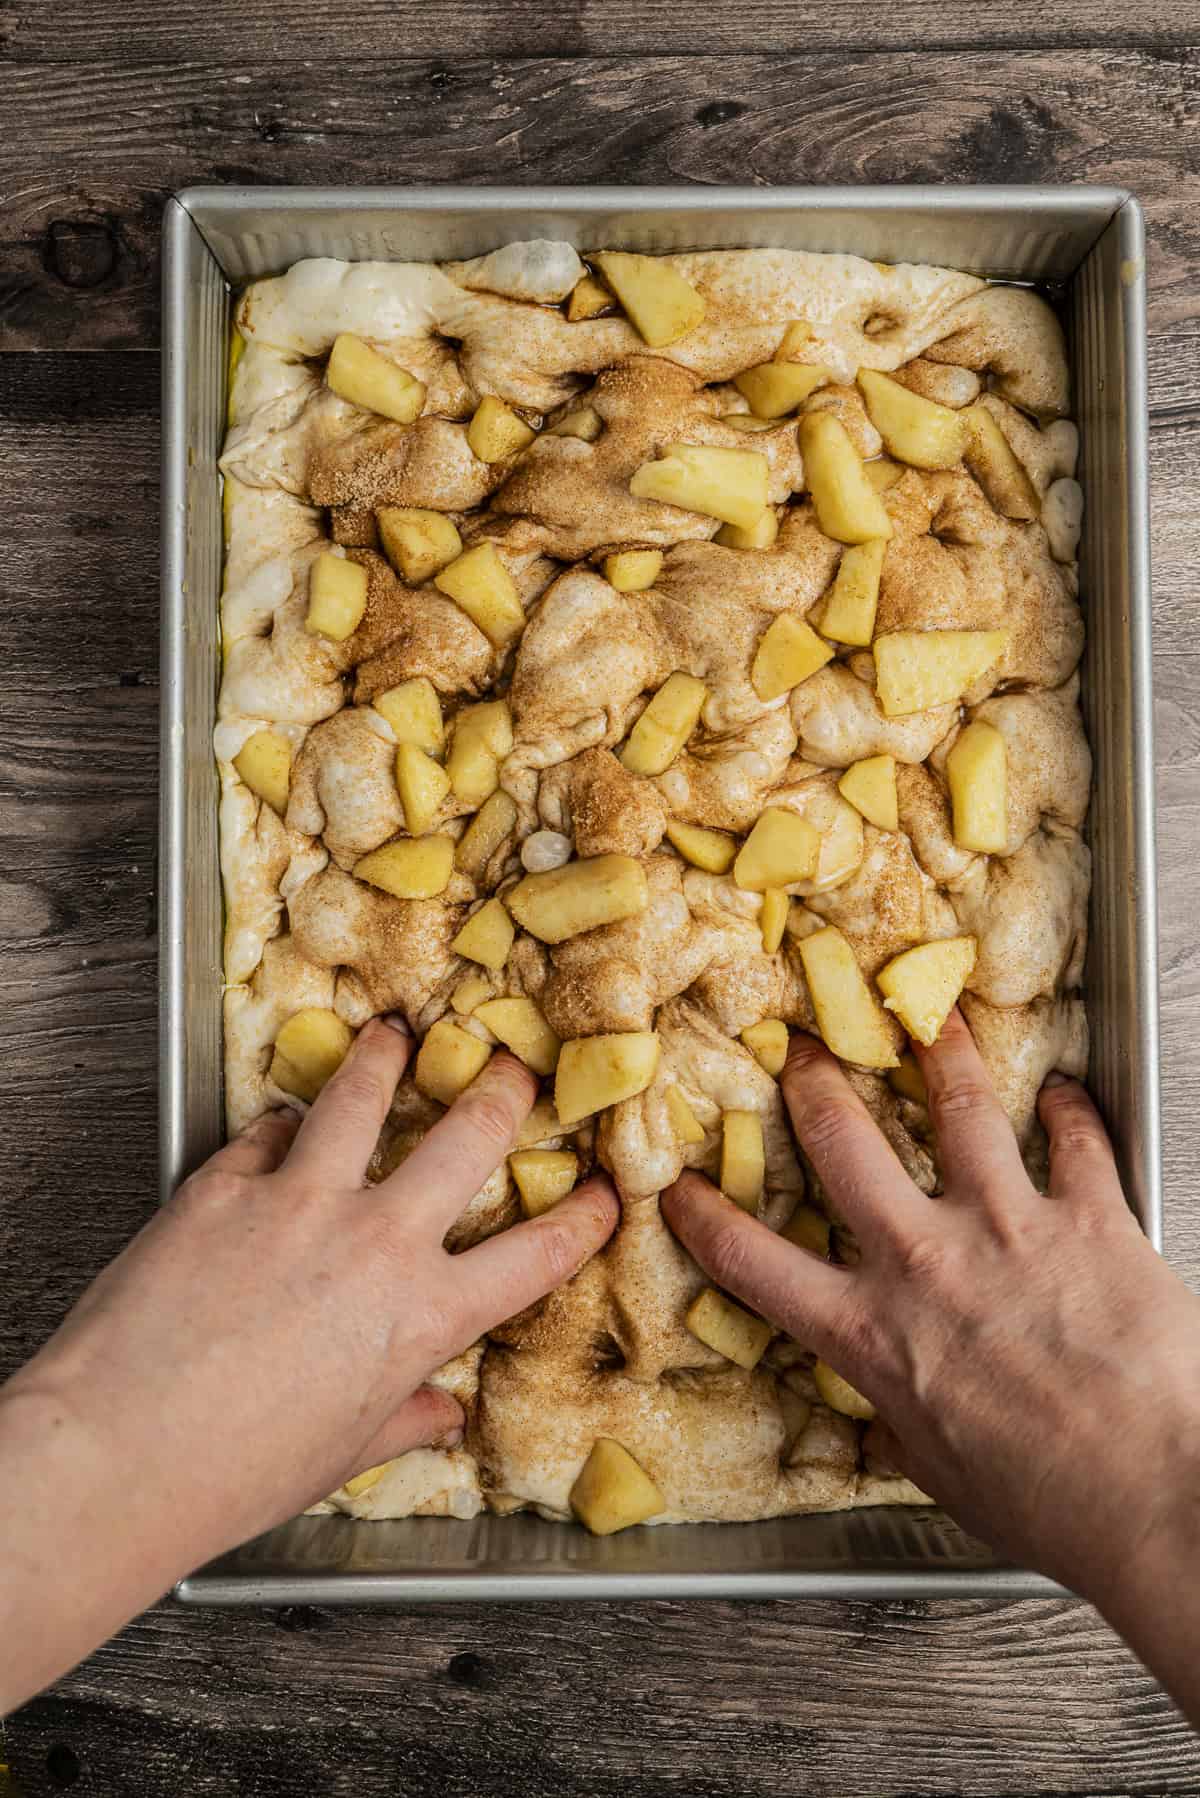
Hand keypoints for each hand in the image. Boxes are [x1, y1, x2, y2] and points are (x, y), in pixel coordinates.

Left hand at [1, 1017, 616, 1708]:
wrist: (121, 1454)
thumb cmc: (235, 1474)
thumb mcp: (345, 1453)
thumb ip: (406, 1417)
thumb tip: (443, 1414)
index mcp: (424, 1315)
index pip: (539, 1254)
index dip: (584, 1216)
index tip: (601, 1192)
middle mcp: (377, 1241)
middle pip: (469, 1135)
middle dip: (503, 1090)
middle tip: (512, 1068)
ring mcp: (300, 1201)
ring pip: (362, 1095)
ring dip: (386, 1059)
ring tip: (394, 1035)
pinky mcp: (224, 1184)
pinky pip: (266, 1131)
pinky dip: (281, 1125)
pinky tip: (280, 1124)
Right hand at [661, 1012, 1199, 1611]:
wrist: (1154, 1495)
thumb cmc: (1050, 1504)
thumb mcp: (939, 1473)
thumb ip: (900, 1425)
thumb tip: (885, 1421)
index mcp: (873, 1333)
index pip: (754, 1264)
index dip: (704, 1219)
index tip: (681, 1188)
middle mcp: (926, 1261)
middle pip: (844, 1143)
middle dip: (813, 1083)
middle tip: (803, 1048)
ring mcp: (1008, 1227)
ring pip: (961, 1108)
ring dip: (942, 1053)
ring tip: (931, 1020)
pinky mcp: (1092, 1217)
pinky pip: (1079, 1142)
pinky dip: (1071, 1112)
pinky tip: (1065, 1094)